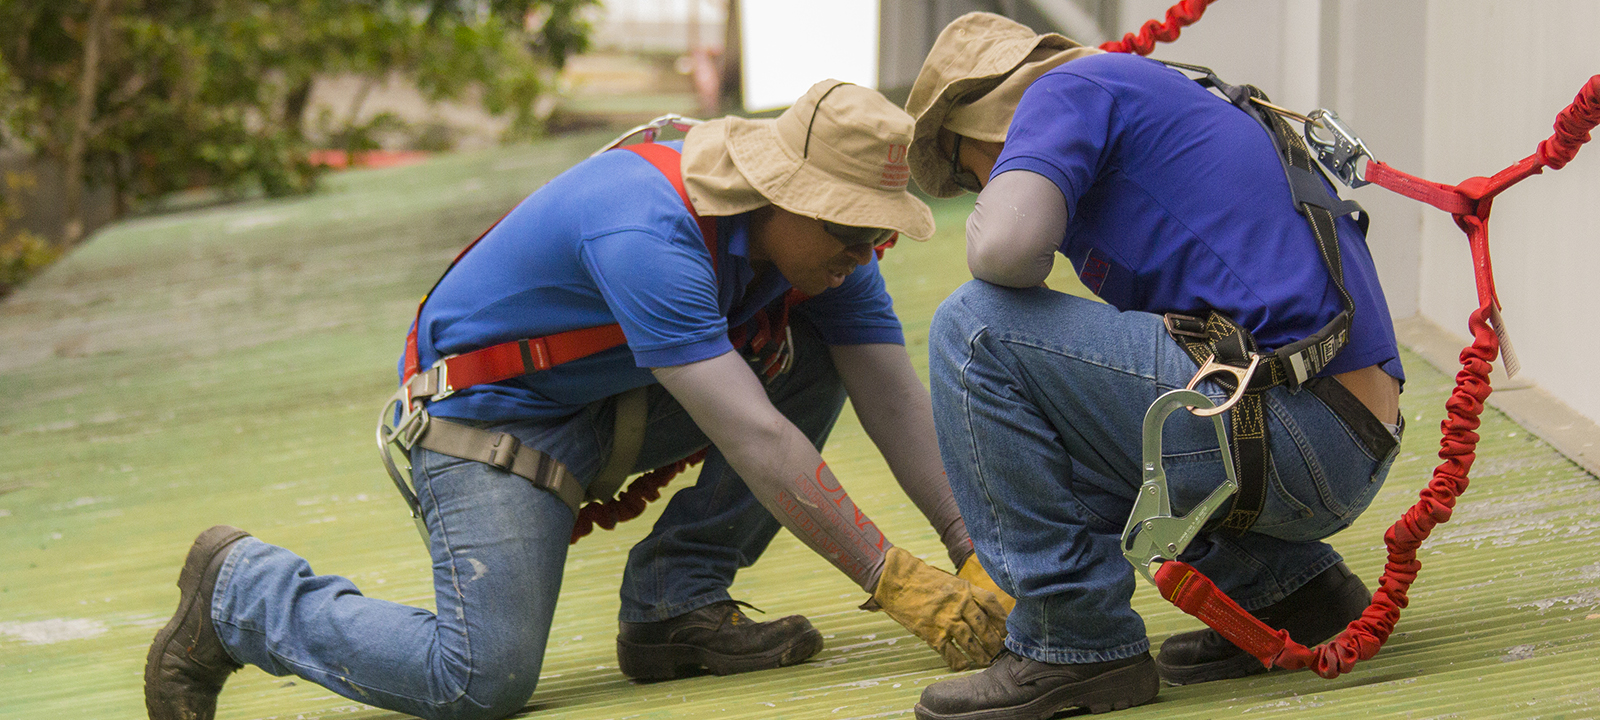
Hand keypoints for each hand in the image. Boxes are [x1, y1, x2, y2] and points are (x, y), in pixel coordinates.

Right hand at [868, 546, 1007, 669]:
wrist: (897, 580)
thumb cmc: (922, 578)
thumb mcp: (950, 580)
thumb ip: (966, 594)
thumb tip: (982, 610)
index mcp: (966, 589)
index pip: (992, 605)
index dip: (1002, 619)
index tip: (1006, 630)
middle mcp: (960, 605)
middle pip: (985, 627)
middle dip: (994, 642)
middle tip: (999, 651)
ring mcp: (947, 621)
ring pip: (971, 643)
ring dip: (980, 655)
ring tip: (985, 661)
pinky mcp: (933, 634)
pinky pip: (950, 653)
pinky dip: (958, 662)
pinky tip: (962, 665)